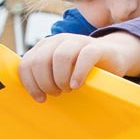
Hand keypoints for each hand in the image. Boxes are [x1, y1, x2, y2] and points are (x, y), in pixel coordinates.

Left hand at [18, 32, 139, 102]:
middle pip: (41, 61)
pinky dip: (78, 74)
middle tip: (56, 93)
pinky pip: (84, 57)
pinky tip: (77, 85)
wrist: (112, 58)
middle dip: (45, 83)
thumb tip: (31, 95)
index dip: (30, 84)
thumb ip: (44, 77)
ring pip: (60, 57)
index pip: (27, 63)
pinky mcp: (96, 47)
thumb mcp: (59, 72)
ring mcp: (78, 41)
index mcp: (46, 46)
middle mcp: (59, 40)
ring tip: (68, 89)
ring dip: (61, 79)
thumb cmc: (82, 70)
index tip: (40, 98)